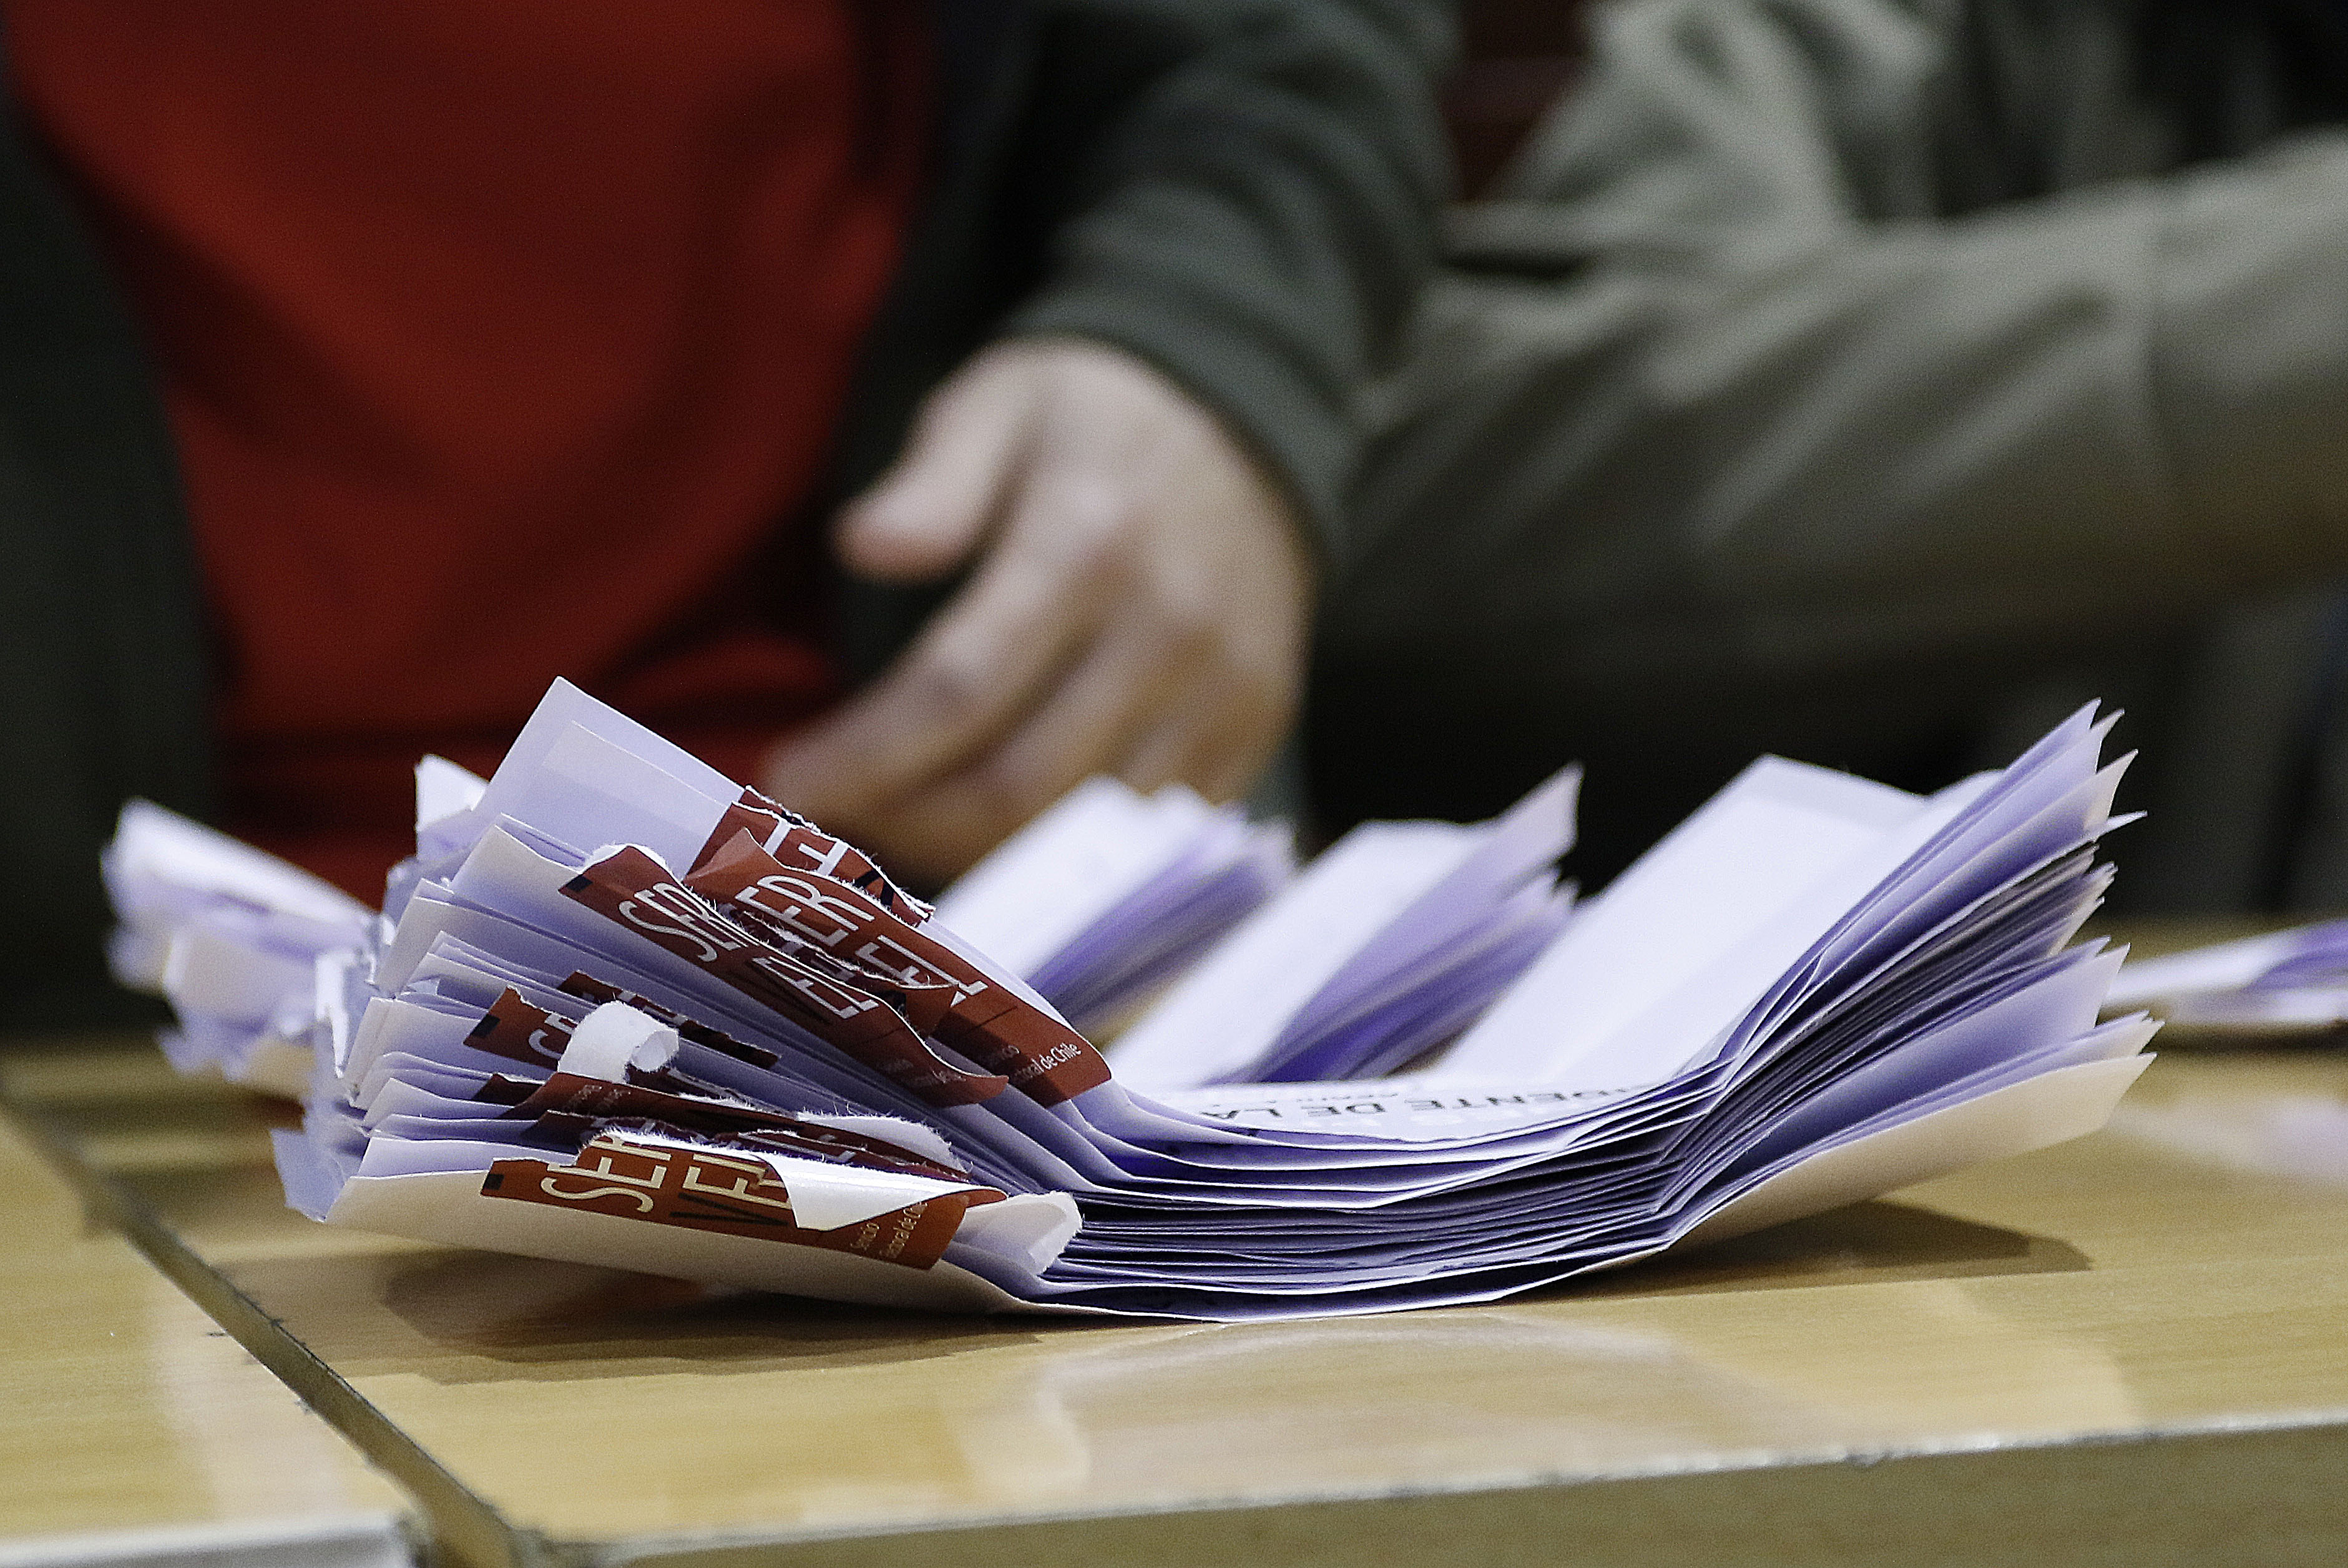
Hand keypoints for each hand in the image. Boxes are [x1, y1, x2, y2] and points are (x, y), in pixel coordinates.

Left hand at [763, 337, 1311, 886]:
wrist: (1255, 425)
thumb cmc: (1094, 420)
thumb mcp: (1000, 403)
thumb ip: (932, 481)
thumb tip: (862, 547)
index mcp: (1088, 542)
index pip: (959, 690)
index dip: (865, 756)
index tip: (789, 781)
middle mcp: (1166, 631)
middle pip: (1015, 785)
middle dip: (905, 821)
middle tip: (836, 816)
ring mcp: (1221, 692)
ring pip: (1081, 830)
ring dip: (975, 851)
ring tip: (900, 824)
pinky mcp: (1254, 731)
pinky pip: (1149, 834)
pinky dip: (1063, 851)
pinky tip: (995, 829)